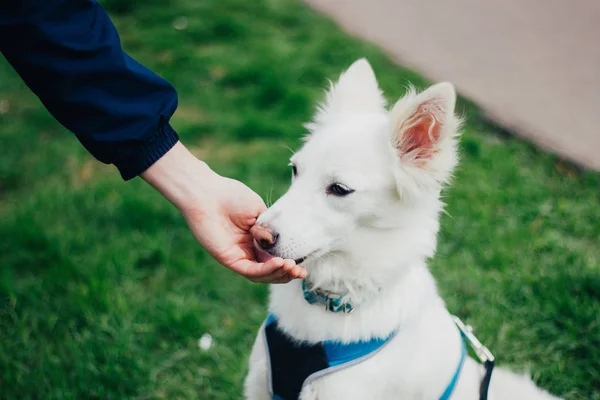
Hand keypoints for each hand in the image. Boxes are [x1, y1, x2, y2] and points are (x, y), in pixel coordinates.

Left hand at [141, 141, 306, 282]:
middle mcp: (248, 251)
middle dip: (287, 273)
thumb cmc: (231, 196)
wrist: (208, 193)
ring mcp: (238, 256)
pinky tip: (278, 263)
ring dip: (278, 274)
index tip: (303, 265)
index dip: (289, 264)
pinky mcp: (228, 259)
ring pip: (261, 275)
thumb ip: (270, 229)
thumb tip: (276, 244)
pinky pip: (249, 270)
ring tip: (292, 267)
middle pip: (270, 271)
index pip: (275, 259)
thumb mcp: (259, 211)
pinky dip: (265, 270)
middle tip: (301, 272)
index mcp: (256, 240)